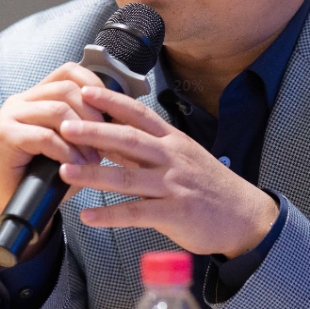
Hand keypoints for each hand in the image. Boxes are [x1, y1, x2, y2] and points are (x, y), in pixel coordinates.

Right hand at [0, 63, 105, 258]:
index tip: (112, 109)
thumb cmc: (51, 173)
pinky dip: (66, 152)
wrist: (22, 206)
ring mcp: (10, 117)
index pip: (69, 71)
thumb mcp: (75, 142)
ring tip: (93, 159)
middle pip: (66, 89)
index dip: (94, 84)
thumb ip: (90, 123)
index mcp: (37, 95)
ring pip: (57, 110)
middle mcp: (20, 100)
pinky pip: (45, 136)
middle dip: (92, 115)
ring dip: (82, 136)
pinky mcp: (5, 137)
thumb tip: (122, 111)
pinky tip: (75, 165)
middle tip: (106, 141)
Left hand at [57, 85, 278, 258]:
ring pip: (128, 177)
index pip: (139, 114)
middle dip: (95, 131)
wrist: (244, 216)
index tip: (86, 91)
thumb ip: (148, 150)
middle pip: (129, 140)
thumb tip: (111, 137)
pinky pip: (136, 213)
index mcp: (173, 141)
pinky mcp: (175, 213)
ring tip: (65, 172)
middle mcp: (172, 158)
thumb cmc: (210, 187)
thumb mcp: (183, 158)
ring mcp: (174, 185)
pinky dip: (110, 216)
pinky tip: (87, 217)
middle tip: (65, 125)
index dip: (112, 101)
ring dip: (93, 175)